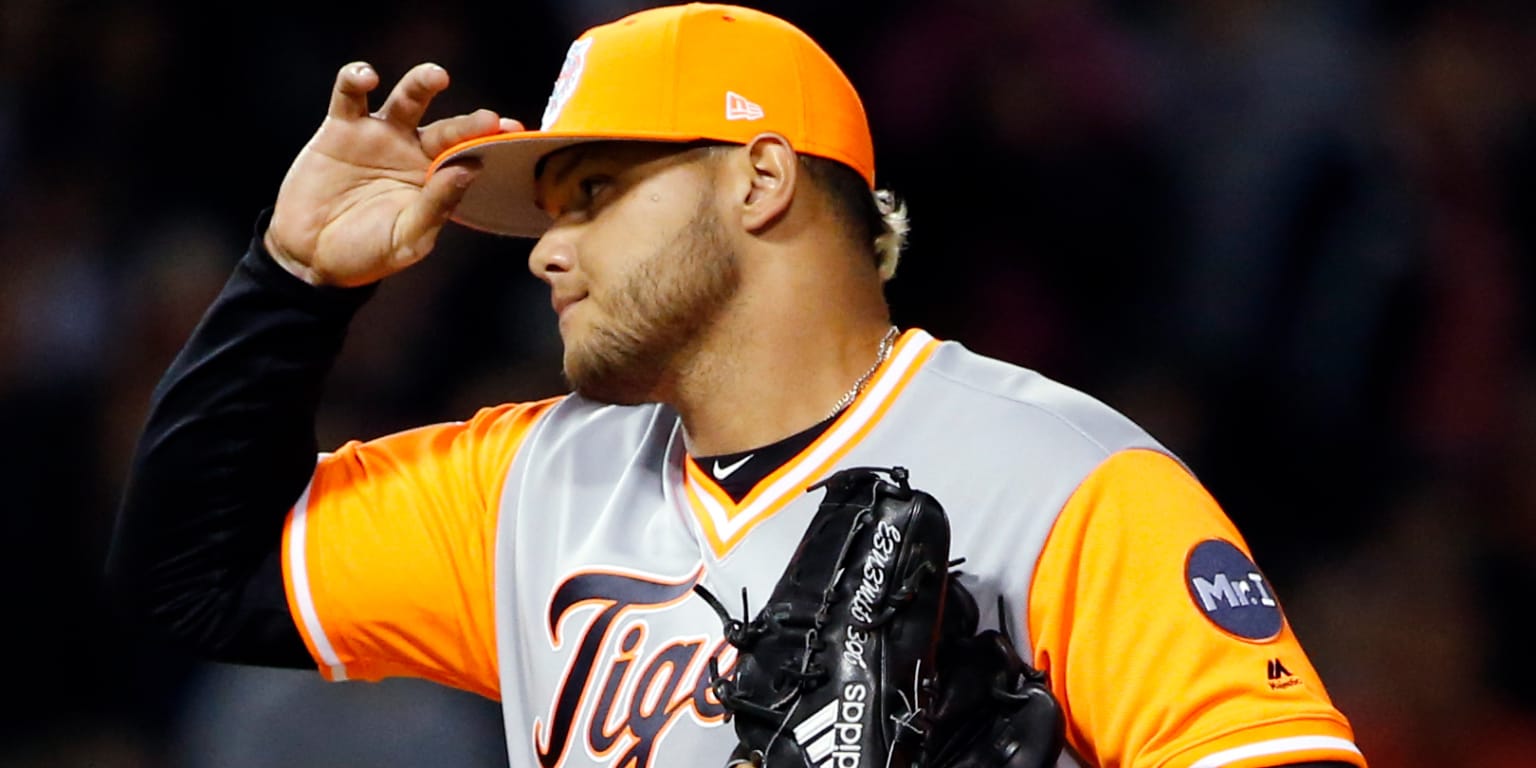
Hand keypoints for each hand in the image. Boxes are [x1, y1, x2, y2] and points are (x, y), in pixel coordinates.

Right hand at [265, 61, 521, 286]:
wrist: (310, 256)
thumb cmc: (367, 253)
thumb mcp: (407, 238)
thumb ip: (437, 205)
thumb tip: (470, 169)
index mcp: (437, 180)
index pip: (472, 157)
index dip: (493, 144)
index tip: (514, 135)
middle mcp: (414, 152)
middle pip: (448, 128)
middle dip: (469, 122)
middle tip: (489, 119)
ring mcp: (380, 136)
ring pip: (406, 100)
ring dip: (422, 83)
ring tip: (437, 77)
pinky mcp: (341, 128)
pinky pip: (350, 96)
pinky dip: (356, 80)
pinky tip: (367, 78)